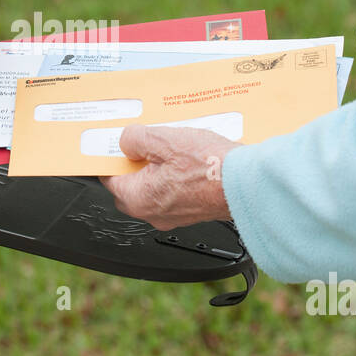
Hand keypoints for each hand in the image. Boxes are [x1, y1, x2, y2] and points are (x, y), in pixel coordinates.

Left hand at [100, 125, 239, 230]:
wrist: (246, 184)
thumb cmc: (209, 167)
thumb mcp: (164, 140)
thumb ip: (136, 139)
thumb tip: (127, 142)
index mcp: (138, 199)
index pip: (110, 177)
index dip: (113, 158)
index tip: (118, 145)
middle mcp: (152, 213)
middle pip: (130, 185)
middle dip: (135, 164)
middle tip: (148, 144)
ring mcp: (172, 216)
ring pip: (153, 189)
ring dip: (158, 169)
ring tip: (174, 149)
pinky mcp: (191, 212)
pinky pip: (173, 193)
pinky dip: (175, 178)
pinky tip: (189, 161)